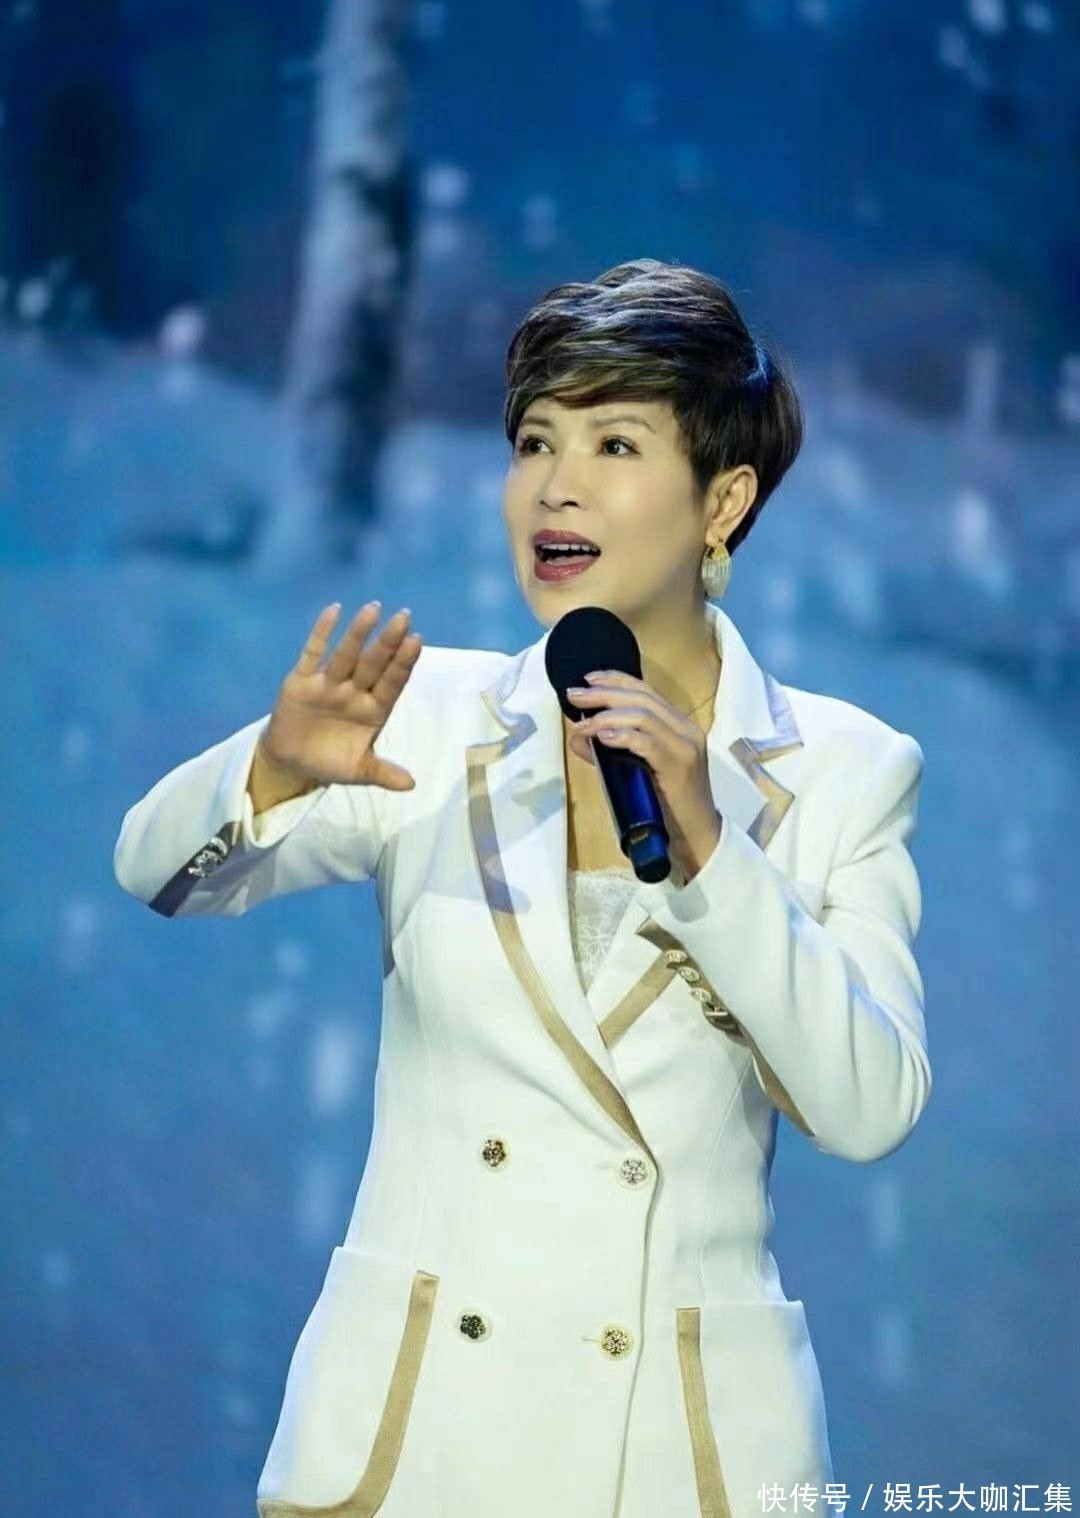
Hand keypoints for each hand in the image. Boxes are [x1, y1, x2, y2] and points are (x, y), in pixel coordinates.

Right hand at [259, 602, 422, 789]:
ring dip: (359, 633)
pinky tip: (334, 610)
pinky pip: (313, 653)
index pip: (392, 682)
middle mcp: (355, 691)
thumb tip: (412, 785)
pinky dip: (322, 633)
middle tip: (405, 617)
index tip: (417, 642)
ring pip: (347, 655)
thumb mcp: (358, 772)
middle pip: (374, 663)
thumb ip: (383, 773)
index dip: (403, 664)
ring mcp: (329, 683)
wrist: (292, 764)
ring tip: (374, 608)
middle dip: (388, 642)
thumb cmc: (330, 761)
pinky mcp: (302, 681)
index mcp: (373, 710)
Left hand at [566, 670, 722, 879]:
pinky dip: (623, 736)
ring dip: (607, 716)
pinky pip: (648, 742)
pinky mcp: (681, 766)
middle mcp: (686, 729)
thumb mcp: (636, 771)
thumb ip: (609, 752)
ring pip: (643, 715)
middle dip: (604, 693)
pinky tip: (603, 738)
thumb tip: (578, 736)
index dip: (615, 680)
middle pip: (642, 698)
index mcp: (678, 725)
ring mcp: (686, 746)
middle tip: (574, 696)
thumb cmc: (667, 806)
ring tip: (583, 724)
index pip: (646, 691)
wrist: (697, 836)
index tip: (587, 679)